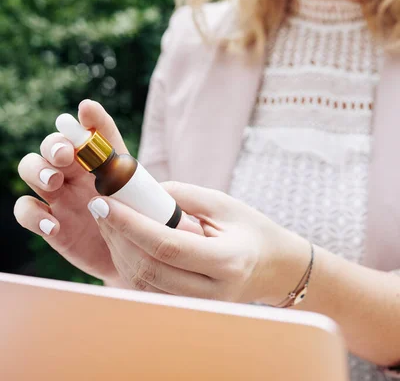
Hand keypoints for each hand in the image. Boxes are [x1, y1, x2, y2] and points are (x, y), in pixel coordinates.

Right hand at [14, 99, 128, 285]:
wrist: (131, 254)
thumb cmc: (132, 211)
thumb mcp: (130, 181)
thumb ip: (113, 149)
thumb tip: (89, 109)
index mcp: (93, 157)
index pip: (79, 132)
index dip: (79, 124)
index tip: (85, 115)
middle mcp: (71, 170)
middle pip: (49, 146)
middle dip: (53, 147)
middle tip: (65, 157)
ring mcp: (56, 195)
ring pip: (30, 169)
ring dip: (37, 171)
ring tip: (53, 183)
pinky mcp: (47, 221)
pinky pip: (25, 210)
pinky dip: (33, 215)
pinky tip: (52, 226)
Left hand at [88, 181, 309, 302]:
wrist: (272, 266)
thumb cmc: (249, 229)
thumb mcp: (222, 203)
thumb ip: (182, 196)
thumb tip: (140, 192)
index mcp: (227, 261)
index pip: (167, 246)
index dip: (130, 225)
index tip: (105, 202)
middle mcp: (213, 291)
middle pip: (149, 268)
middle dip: (117, 235)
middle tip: (100, 206)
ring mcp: (200, 306)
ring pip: (142, 283)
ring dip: (118, 250)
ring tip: (108, 220)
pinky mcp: (188, 309)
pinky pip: (147, 290)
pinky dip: (129, 264)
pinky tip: (123, 240)